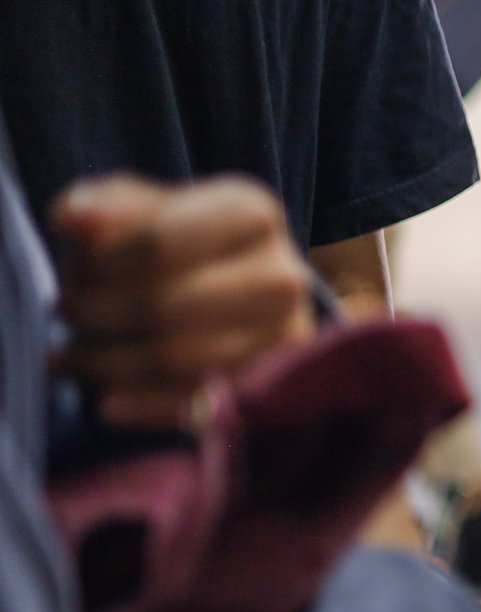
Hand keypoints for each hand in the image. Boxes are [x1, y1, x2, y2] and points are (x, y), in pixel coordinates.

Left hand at [51, 175, 317, 428]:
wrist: (248, 293)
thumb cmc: (182, 243)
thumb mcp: (144, 209)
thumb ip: (103, 204)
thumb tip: (76, 221)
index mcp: (251, 214)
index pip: (155, 245)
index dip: (95, 268)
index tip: (70, 275)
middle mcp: (281, 274)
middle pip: (161, 305)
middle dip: (93, 315)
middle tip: (64, 317)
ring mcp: (284, 334)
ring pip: (173, 358)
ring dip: (104, 363)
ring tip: (71, 358)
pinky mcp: (275, 386)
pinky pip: (195, 404)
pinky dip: (142, 407)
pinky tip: (106, 400)